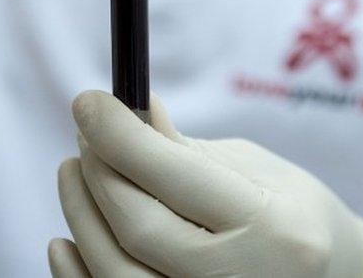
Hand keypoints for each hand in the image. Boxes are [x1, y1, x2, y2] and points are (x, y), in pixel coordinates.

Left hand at [49, 91, 362, 277]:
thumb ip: (185, 150)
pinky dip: (79, 273)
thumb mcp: (257, 171)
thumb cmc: (296, 218)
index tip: (88, 101)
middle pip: (139, 226)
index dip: (119, 134)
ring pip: (116, 272)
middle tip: (85, 136)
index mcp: (272, 228)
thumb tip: (127, 112)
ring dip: (81, 216)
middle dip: (99, 172)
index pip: (174, 176)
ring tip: (75, 173)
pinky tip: (66, 239)